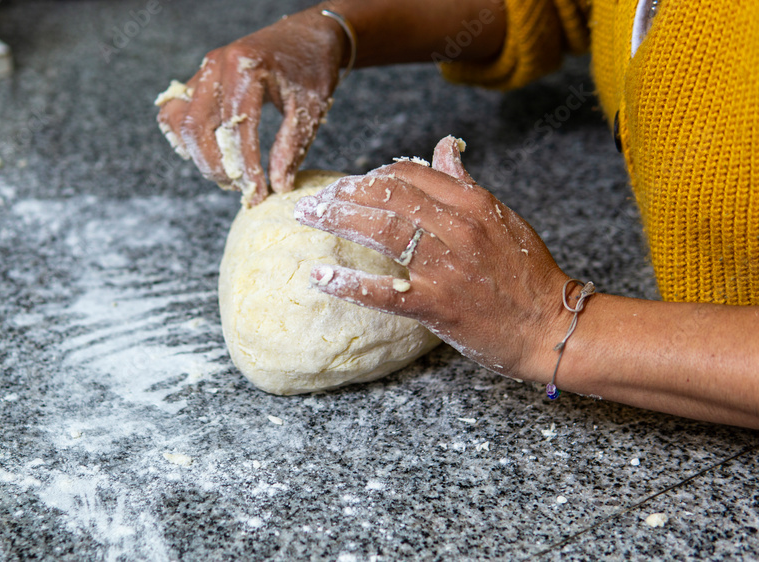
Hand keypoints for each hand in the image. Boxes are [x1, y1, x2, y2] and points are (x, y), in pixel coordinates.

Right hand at [156, 10, 344, 205]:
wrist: (307, 34)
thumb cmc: (311, 68)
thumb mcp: (309, 108)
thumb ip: (291, 147)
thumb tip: (278, 185)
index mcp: (246, 66)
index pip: (237, 128)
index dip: (246, 166)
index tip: (258, 193)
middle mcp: (216, 65)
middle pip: (197, 128)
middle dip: (218, 166)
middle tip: (242, 188)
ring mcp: (203, 70)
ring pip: (179, 122)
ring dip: (199, 155)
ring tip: (228, 173)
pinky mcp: (198, 79)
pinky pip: (174, 113)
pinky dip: (185, 138)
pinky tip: (211, 152)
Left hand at [294, 136, 571, 379]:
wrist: (551, 327)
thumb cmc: (528, 275)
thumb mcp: (502, 217)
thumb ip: (465, 184)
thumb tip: (443, 147)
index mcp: (472, 202)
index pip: (407, 175)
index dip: (369, 176)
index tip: (348, 185)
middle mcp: (457, 227)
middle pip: (386, 196)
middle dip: (343, 192)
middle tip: (314, 198)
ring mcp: (446, 266)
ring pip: (381, 230)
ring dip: (337, 220)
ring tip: (307, 217)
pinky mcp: (437, 305)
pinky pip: (383, 291)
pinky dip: (348, 283)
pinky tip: (319, 276)